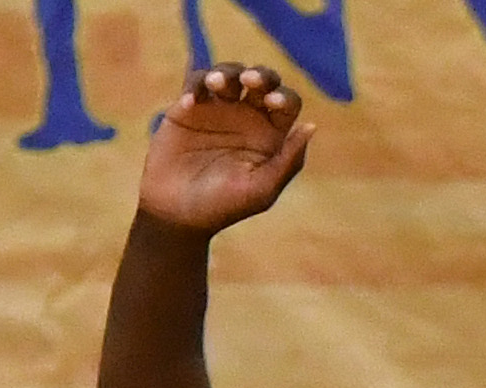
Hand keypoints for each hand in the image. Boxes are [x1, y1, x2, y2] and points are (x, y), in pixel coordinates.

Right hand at [137, 64, 314, 237]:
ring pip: (229, 73)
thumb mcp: (259, 192)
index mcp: (269, 134)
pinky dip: (194, 86)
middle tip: (248, 80)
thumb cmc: (220, 208)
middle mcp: (247, 117)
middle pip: (262, 80)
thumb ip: (288, 162)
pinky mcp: (188, 108)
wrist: (173, 216)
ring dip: (226, 72)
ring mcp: (218, 109)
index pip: (287, 103)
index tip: (272, 102)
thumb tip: (311, 126)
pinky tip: (189, 103)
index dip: (283, 96)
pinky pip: (195, 83)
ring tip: (215, 83)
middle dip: (259, 74)